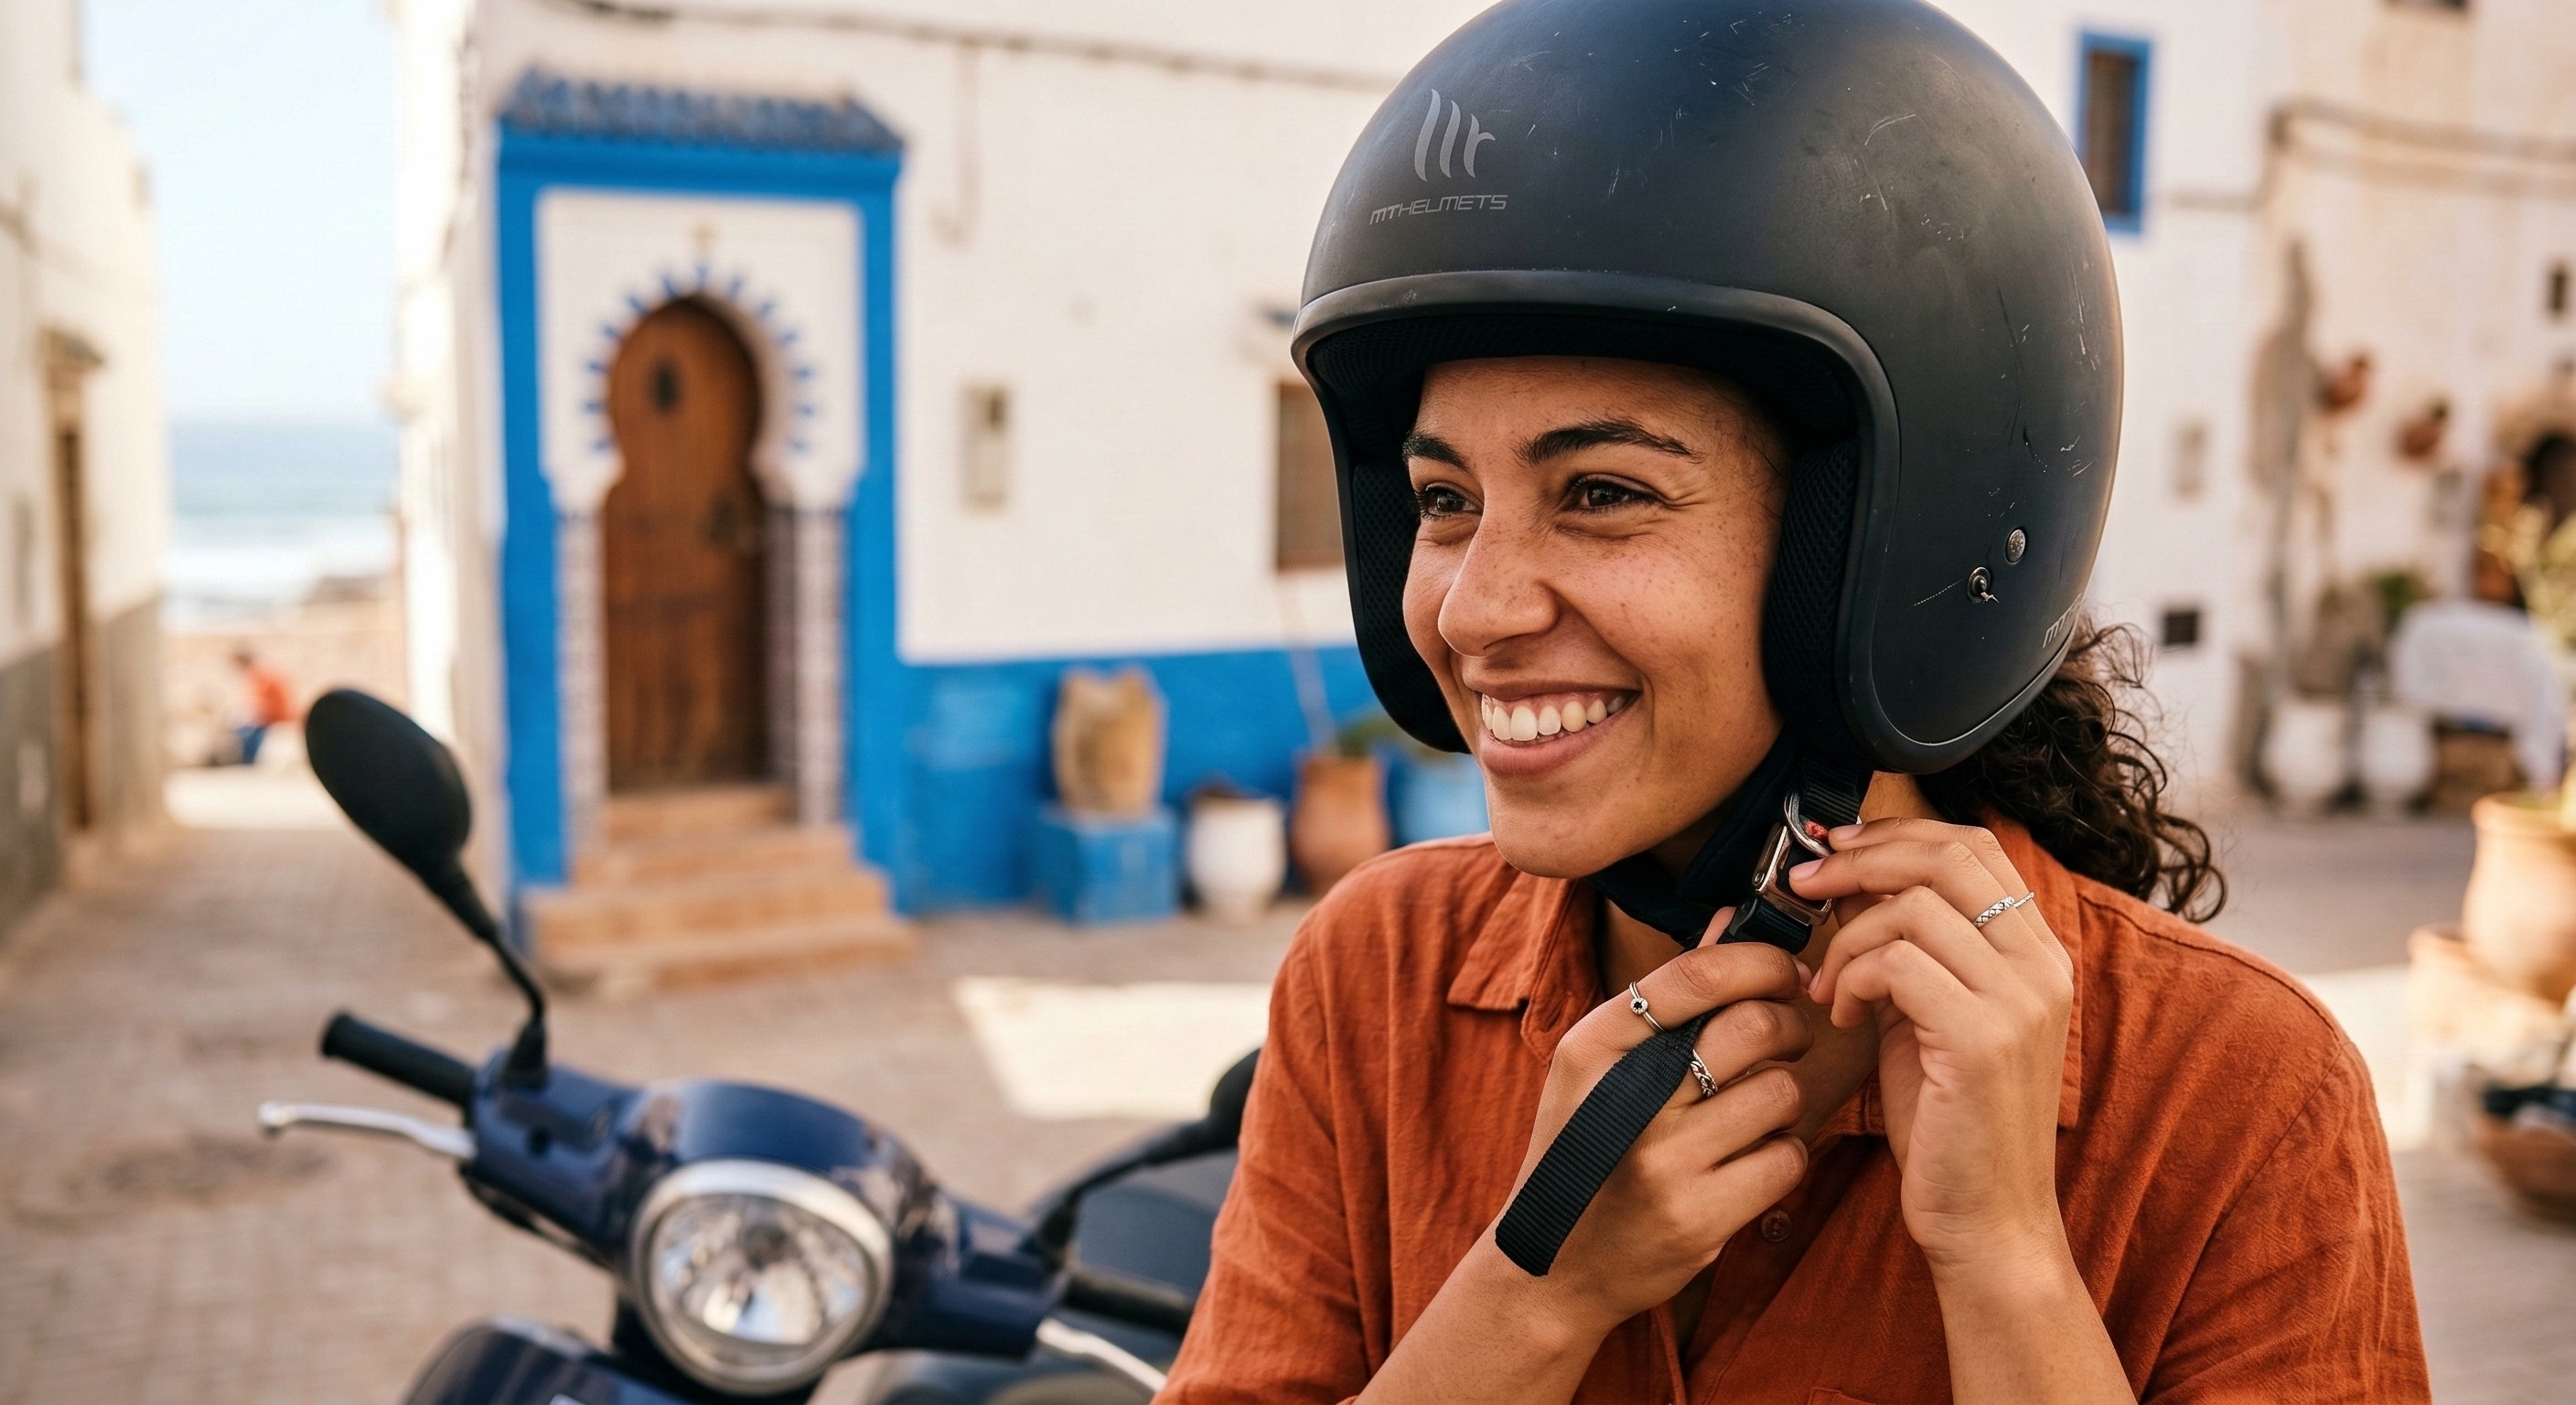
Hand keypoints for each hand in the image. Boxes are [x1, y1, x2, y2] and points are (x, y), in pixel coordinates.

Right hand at [1500, 930, 1813, 1334]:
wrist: (1555, 1266)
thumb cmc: (1590, 1145)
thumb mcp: (1604, 1066)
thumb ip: (1669, 996)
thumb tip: (1731, 917)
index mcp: (1594, 1047)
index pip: (1696, 974)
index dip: (1760, 961)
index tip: (1785, 970)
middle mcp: (1625, 1101)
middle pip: (1753, 1026)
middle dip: (1789, 1023)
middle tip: (1786, 1036)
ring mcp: (1662, 1163)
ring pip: (1780, 1094)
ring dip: (1785, 1096)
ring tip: (1756, 1108)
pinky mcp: (1699, 1218)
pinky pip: (1787, 1159)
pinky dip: (1784, 1154)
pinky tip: (1752, 1160)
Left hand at [1790, 818, 2073, 1279]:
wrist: (1988, 1219)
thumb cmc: (1949, 1120)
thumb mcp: (1930, 1013)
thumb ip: (1909, 947)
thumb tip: (1853, 880)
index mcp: (2039, 953)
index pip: (1975, 845)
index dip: (1898, 834)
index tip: (1836, 848)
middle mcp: (2042, 966)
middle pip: (1947, 857)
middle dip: (1861, 859)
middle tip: (1805, 883)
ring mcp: (2018, 1000)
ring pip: (1911, 908)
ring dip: (1847, 937)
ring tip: (1830, 985)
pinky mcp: (1981, 1037)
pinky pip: (1895, 963)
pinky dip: (1850, 978)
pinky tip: (1842, 1015)